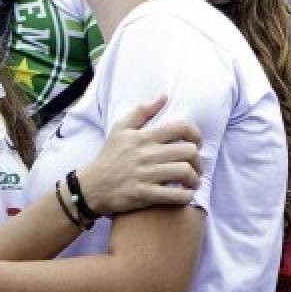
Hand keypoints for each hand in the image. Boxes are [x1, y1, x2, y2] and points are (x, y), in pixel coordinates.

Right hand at [77, 95, 202, 215]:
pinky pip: (173, 195)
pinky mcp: (143, 194)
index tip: (196, 143)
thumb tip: (164, 96)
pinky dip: (185, 195)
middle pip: (188, 151)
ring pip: (184, 172)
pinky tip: (186, 194)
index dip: (196, 134)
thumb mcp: (120, 128)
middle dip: (198, 160)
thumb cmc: (109, 156)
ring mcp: (145, 175)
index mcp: (144, 137)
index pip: (181, 127)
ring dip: (195, 179)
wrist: (91, 186)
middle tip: (197, 166)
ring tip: (194, 181)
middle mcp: (146, 154)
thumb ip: (143, 111)